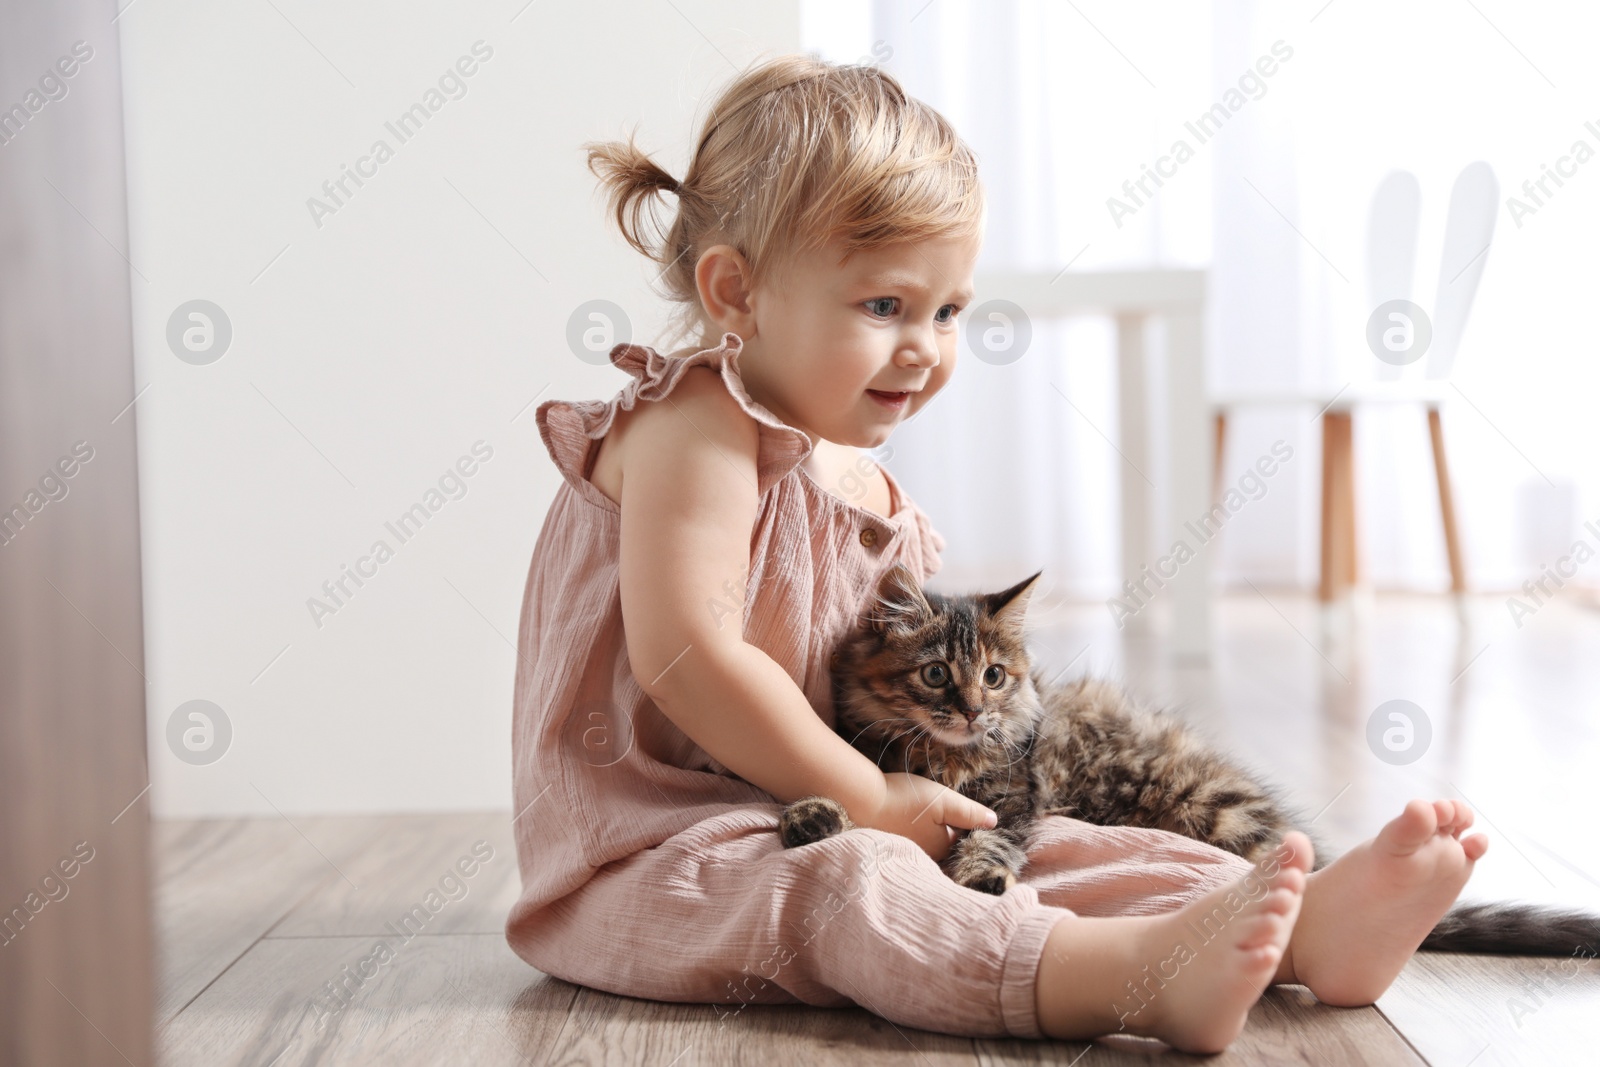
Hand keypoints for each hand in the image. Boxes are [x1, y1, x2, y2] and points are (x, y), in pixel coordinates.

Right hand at [857, 771, 997, 861]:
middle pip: (945, 843)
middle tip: (943, 810)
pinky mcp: (892, 846)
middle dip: (948, 830)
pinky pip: (912, 842)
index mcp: (943, 849)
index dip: (966, 824)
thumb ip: (970, 812)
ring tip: (926, 812)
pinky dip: (914, 832)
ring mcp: (908, 853)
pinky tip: (909, 818)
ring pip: (928, 842)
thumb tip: (994, 823)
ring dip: (931, 831)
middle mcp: (927, 857)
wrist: (862, 800)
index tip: (962, 809)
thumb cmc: (906, 800)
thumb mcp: (944, 800)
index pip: (963, 840)